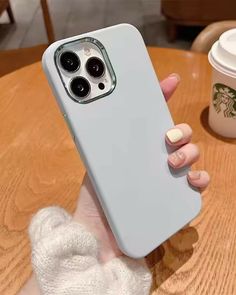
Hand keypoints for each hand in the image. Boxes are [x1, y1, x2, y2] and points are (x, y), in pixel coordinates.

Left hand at [73, 73, 209, 262]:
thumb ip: (100, 141)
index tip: (170, 81)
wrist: (100, 235)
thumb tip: (97, 111)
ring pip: (192, 154)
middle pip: (178, 134)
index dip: (162, 97)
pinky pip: (199, 183)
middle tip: (166, 138)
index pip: (152, 118)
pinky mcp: (178, 198)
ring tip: (173, 161)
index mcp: (138, 148)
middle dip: (179, 130)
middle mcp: (156, 159)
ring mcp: (169, 178)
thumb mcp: (95, 164)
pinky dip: (199, 178)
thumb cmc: (96, 198)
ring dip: (189, 151)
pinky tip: (190, 179)